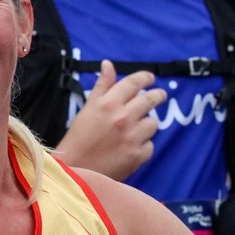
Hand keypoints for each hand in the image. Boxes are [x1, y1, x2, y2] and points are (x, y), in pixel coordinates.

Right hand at [55, 63, 166, 180]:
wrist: (75, 170)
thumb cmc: (78, 138)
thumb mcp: (87, 108)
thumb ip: (102, 86)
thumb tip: (108, 64)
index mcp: (108, 103)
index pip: (134, 83)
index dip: (145, 78)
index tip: (150, 78)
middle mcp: (123, 117)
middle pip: (150, 100)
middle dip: (157, 96)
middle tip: (159, 96)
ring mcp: (132, 137)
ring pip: (153, 123)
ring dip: (146, 124)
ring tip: (136, 128)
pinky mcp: (137, 156)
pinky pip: (150, 145)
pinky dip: (143, 146)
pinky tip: (131, 148)